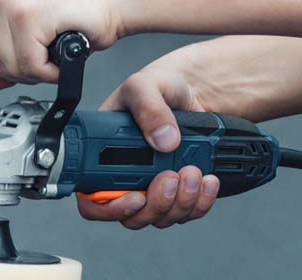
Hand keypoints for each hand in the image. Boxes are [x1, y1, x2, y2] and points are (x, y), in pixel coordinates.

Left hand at [0, 0, 125, 88]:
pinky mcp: (30, 15)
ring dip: (36, 73)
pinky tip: (63, 57)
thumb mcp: (36, 35)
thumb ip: (8, 55)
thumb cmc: (83, 13)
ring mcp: (12, 1)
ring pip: (7, 65)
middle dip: (20, 71)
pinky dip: (48, 72)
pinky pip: (29, 64)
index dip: (1, 64)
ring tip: (56, 57)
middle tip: (47, 62)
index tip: (26, 61)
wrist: (117, 1)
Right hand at [76, 62, 220, 228]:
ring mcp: (154, 186)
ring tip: (193, 171)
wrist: (190, 89)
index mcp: (104, 157)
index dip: (112, 209)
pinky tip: (208, 180)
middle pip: (133, 216)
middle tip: (171, 177)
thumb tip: (163, 139)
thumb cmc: (158, 85)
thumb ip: (149, 108)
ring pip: (163, 217)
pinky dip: (201, 201)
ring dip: (181, 201)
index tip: (137, 197)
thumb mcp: (146, 85)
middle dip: (157, 203)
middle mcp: (127, 177)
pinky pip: (189, 210)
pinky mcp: (181, 189)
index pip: (94, 201)